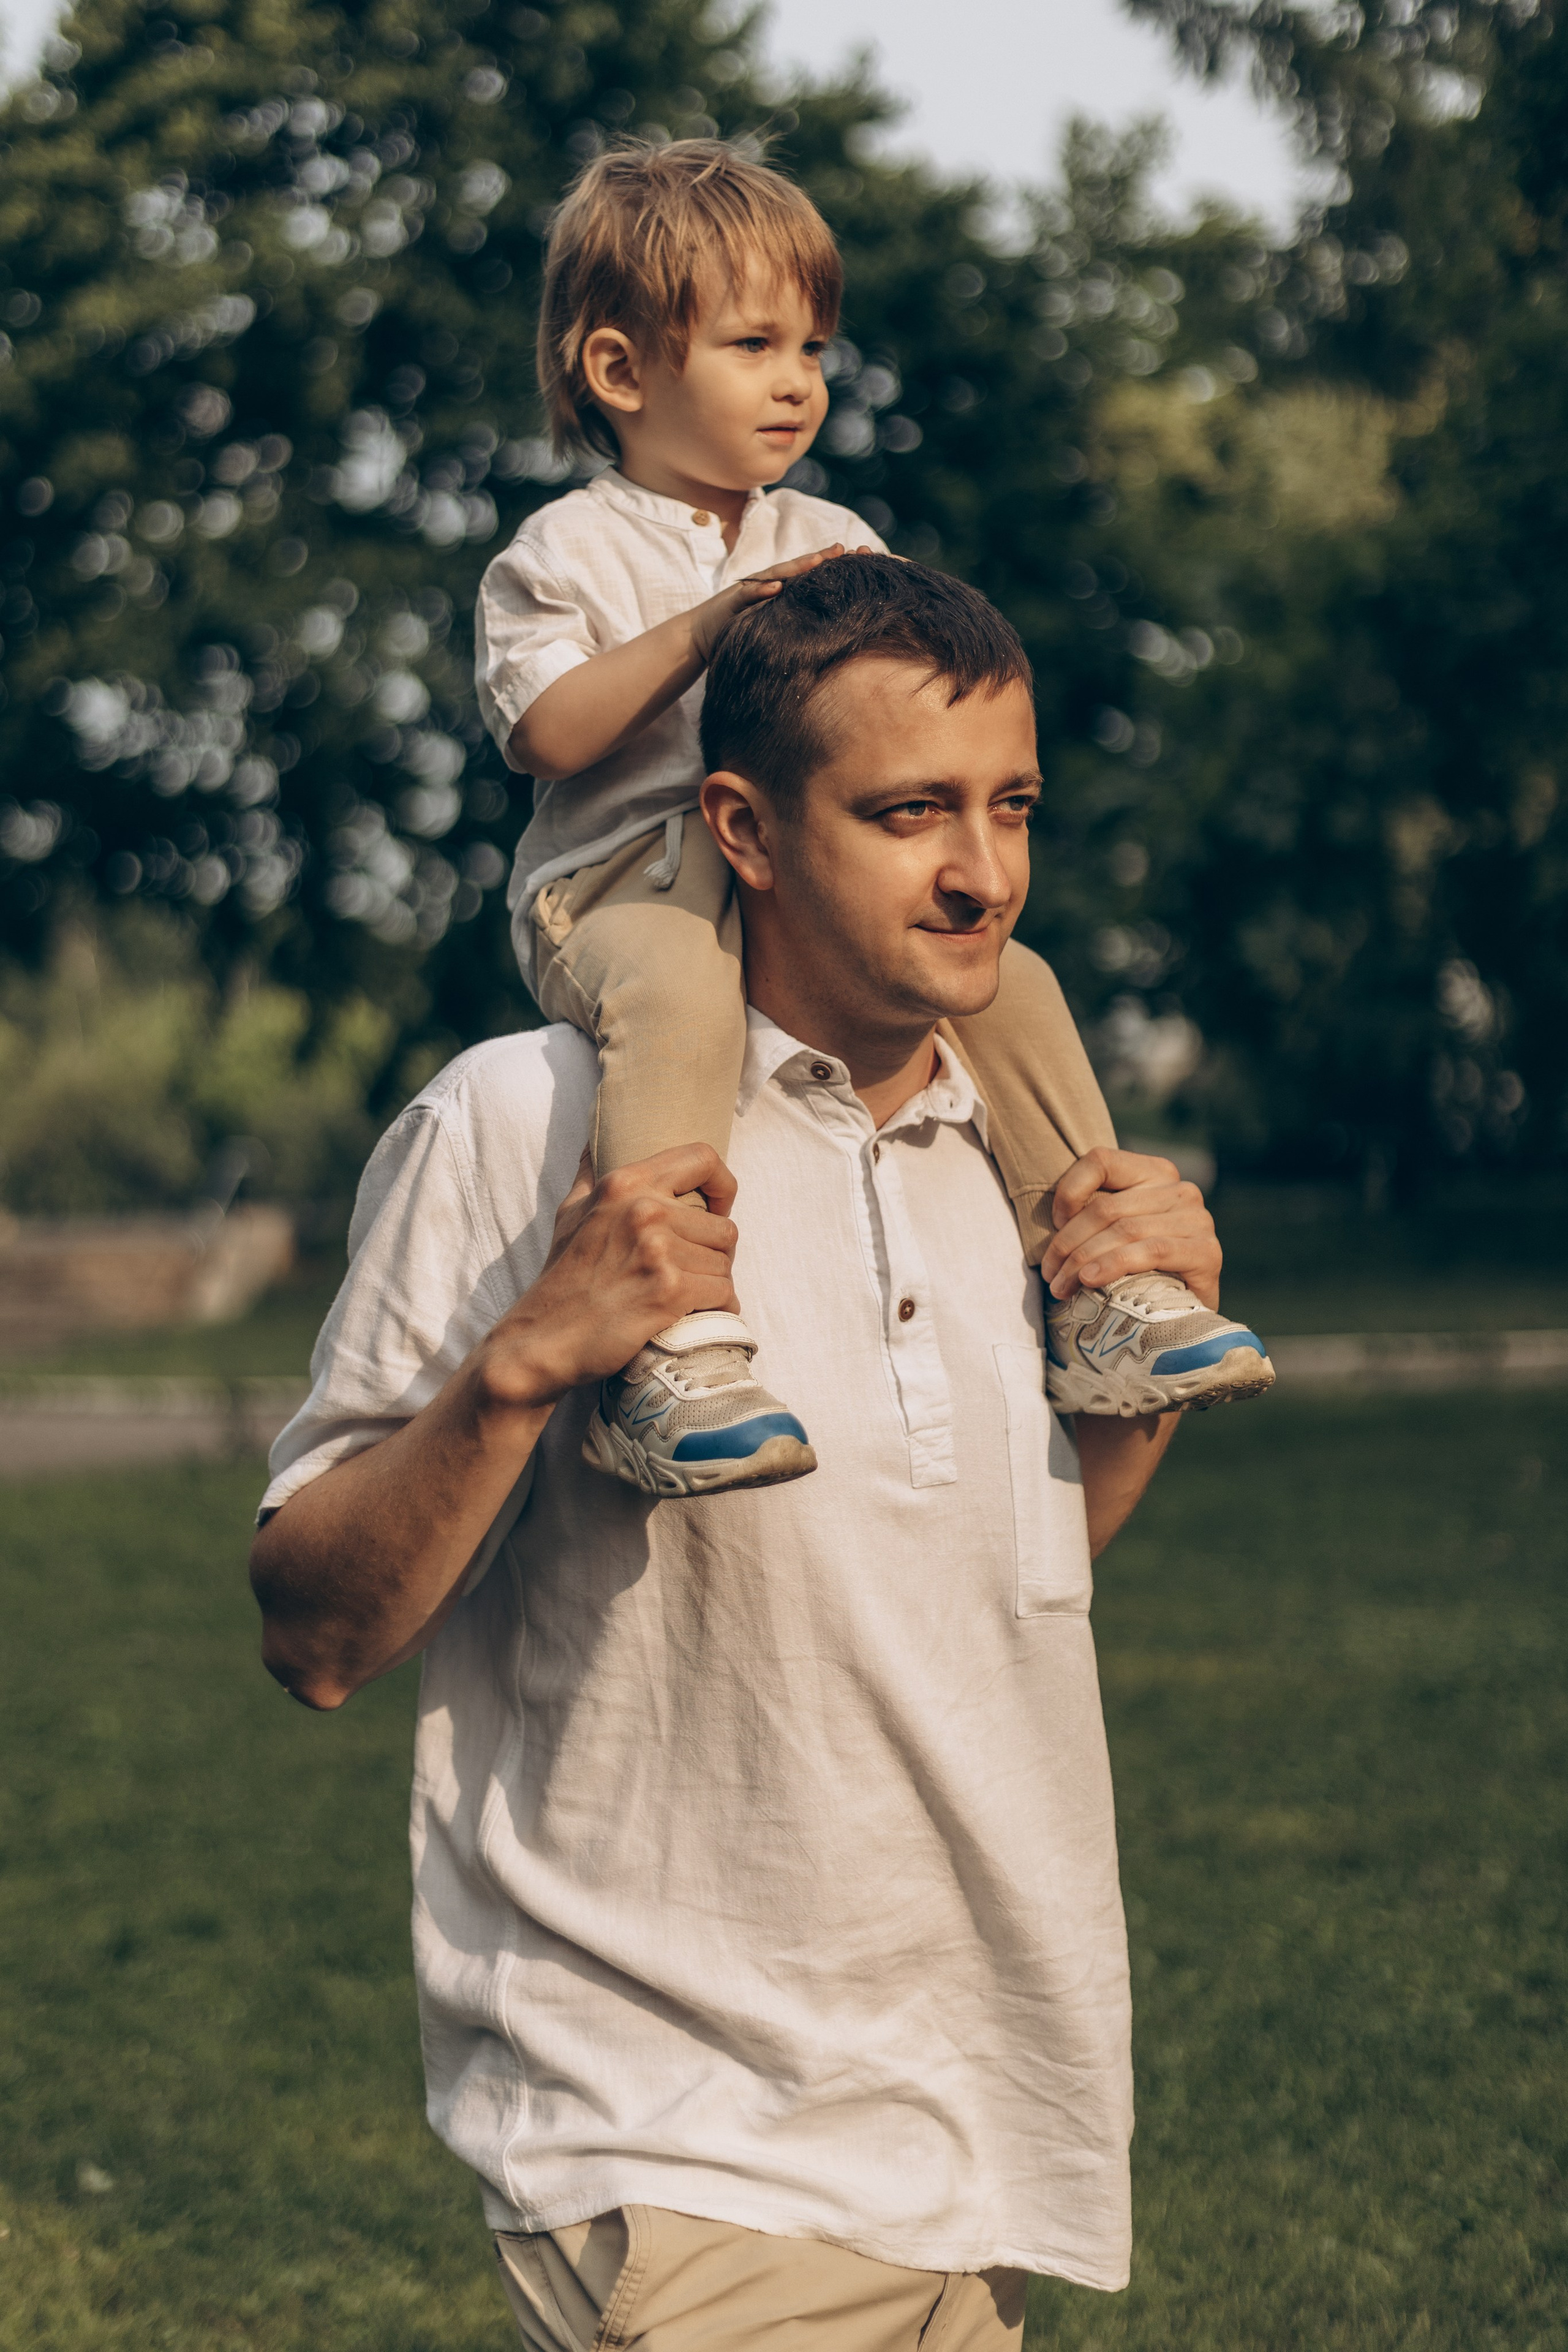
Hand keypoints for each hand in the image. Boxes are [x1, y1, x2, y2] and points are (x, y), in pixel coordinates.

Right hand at [480, 1144, 740, 1407]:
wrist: (543, 1340)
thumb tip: (597, 1140)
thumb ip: (590, 1174)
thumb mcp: (570, 1213)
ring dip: (714, 1285)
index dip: (722, 1185)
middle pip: (723, 1226)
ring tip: (689, 1296)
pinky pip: (723, 1294)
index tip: (717, 1208)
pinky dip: (718, 1309)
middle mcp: (644, 1210)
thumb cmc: (562, 1278)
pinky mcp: (669, 1291)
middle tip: (694, 1273)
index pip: (703, 1159)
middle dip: (715, 1255)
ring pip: (725, 1264)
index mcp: (624, 1184)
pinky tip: (698, 1315)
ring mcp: (657, 1251)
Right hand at [688, 543, 870, 661]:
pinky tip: (777, 588)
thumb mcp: (768, 626)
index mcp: (775, 592)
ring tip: (818, 560)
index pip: (805, 577)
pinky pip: (748, 595)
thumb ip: (789, 620)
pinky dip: (762, 590)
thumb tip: (820, 628)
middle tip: (843, 550)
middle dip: (819, 559)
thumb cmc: (735, 631)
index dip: (826, 568)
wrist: (697, 636)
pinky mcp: (731, 602)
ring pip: (775, 575)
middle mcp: (764, 586)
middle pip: (795, 569)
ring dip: (796, 568)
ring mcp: (748, 591)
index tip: (853, 561)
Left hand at [1039, 1147, 1221, 1308]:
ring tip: (1062, 1286)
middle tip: (1051, 1275)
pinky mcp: (1207, 1251)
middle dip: (1068, 1244)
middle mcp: (1179, 1189)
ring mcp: (1197, 1218)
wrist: (1186, 1313)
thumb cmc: (1140, 1269)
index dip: (1069, 1190)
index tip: (1055, 1224)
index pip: (1101, 1161)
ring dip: (1083, 1261)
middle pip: (1107, 1207)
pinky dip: (1114, 1265)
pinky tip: (1091, 1280)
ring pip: (1124, 1230)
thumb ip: (1094, 1215)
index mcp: (1154, 1172)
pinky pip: (1151, 1251)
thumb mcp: (1114, 1231)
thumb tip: (1055, 1223)